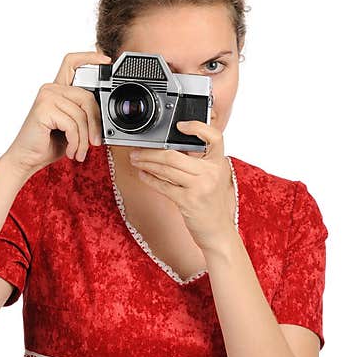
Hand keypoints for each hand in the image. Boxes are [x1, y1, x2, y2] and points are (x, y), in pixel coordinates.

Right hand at [3, 51, 110, 174]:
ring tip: (79, 152)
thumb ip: (85, 115)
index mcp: (58, 90)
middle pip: (87, 97)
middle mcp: (51, 89)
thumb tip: (104, 117)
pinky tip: (70, 151)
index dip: (90, 57)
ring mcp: (46, 97)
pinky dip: (75, 142)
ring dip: (84, 139)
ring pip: (81, 115)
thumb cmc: (48, 143)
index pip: (72, 62)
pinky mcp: (43, 109)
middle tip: (95, 142)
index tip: (106, 61)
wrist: (27, 159)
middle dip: (96, 123)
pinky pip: (72, 124)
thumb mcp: (73, 127)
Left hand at [127, 120, 236, 250]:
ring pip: (166, 169)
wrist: (218, 231)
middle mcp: (211, 173)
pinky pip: (163, 186)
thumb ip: (203, 163)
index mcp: (219, 163)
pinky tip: (143, 174)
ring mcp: (199, 187)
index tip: (181, 125)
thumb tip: (175, 150)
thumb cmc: (215, 205)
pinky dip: (150, 179)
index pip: (214, 137)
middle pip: (175, 155)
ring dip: (147, 164)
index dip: (198, 128)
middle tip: (139, 150)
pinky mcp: (188, 201)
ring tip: (136, 160)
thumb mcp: (216, 179)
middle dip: (151, 152)